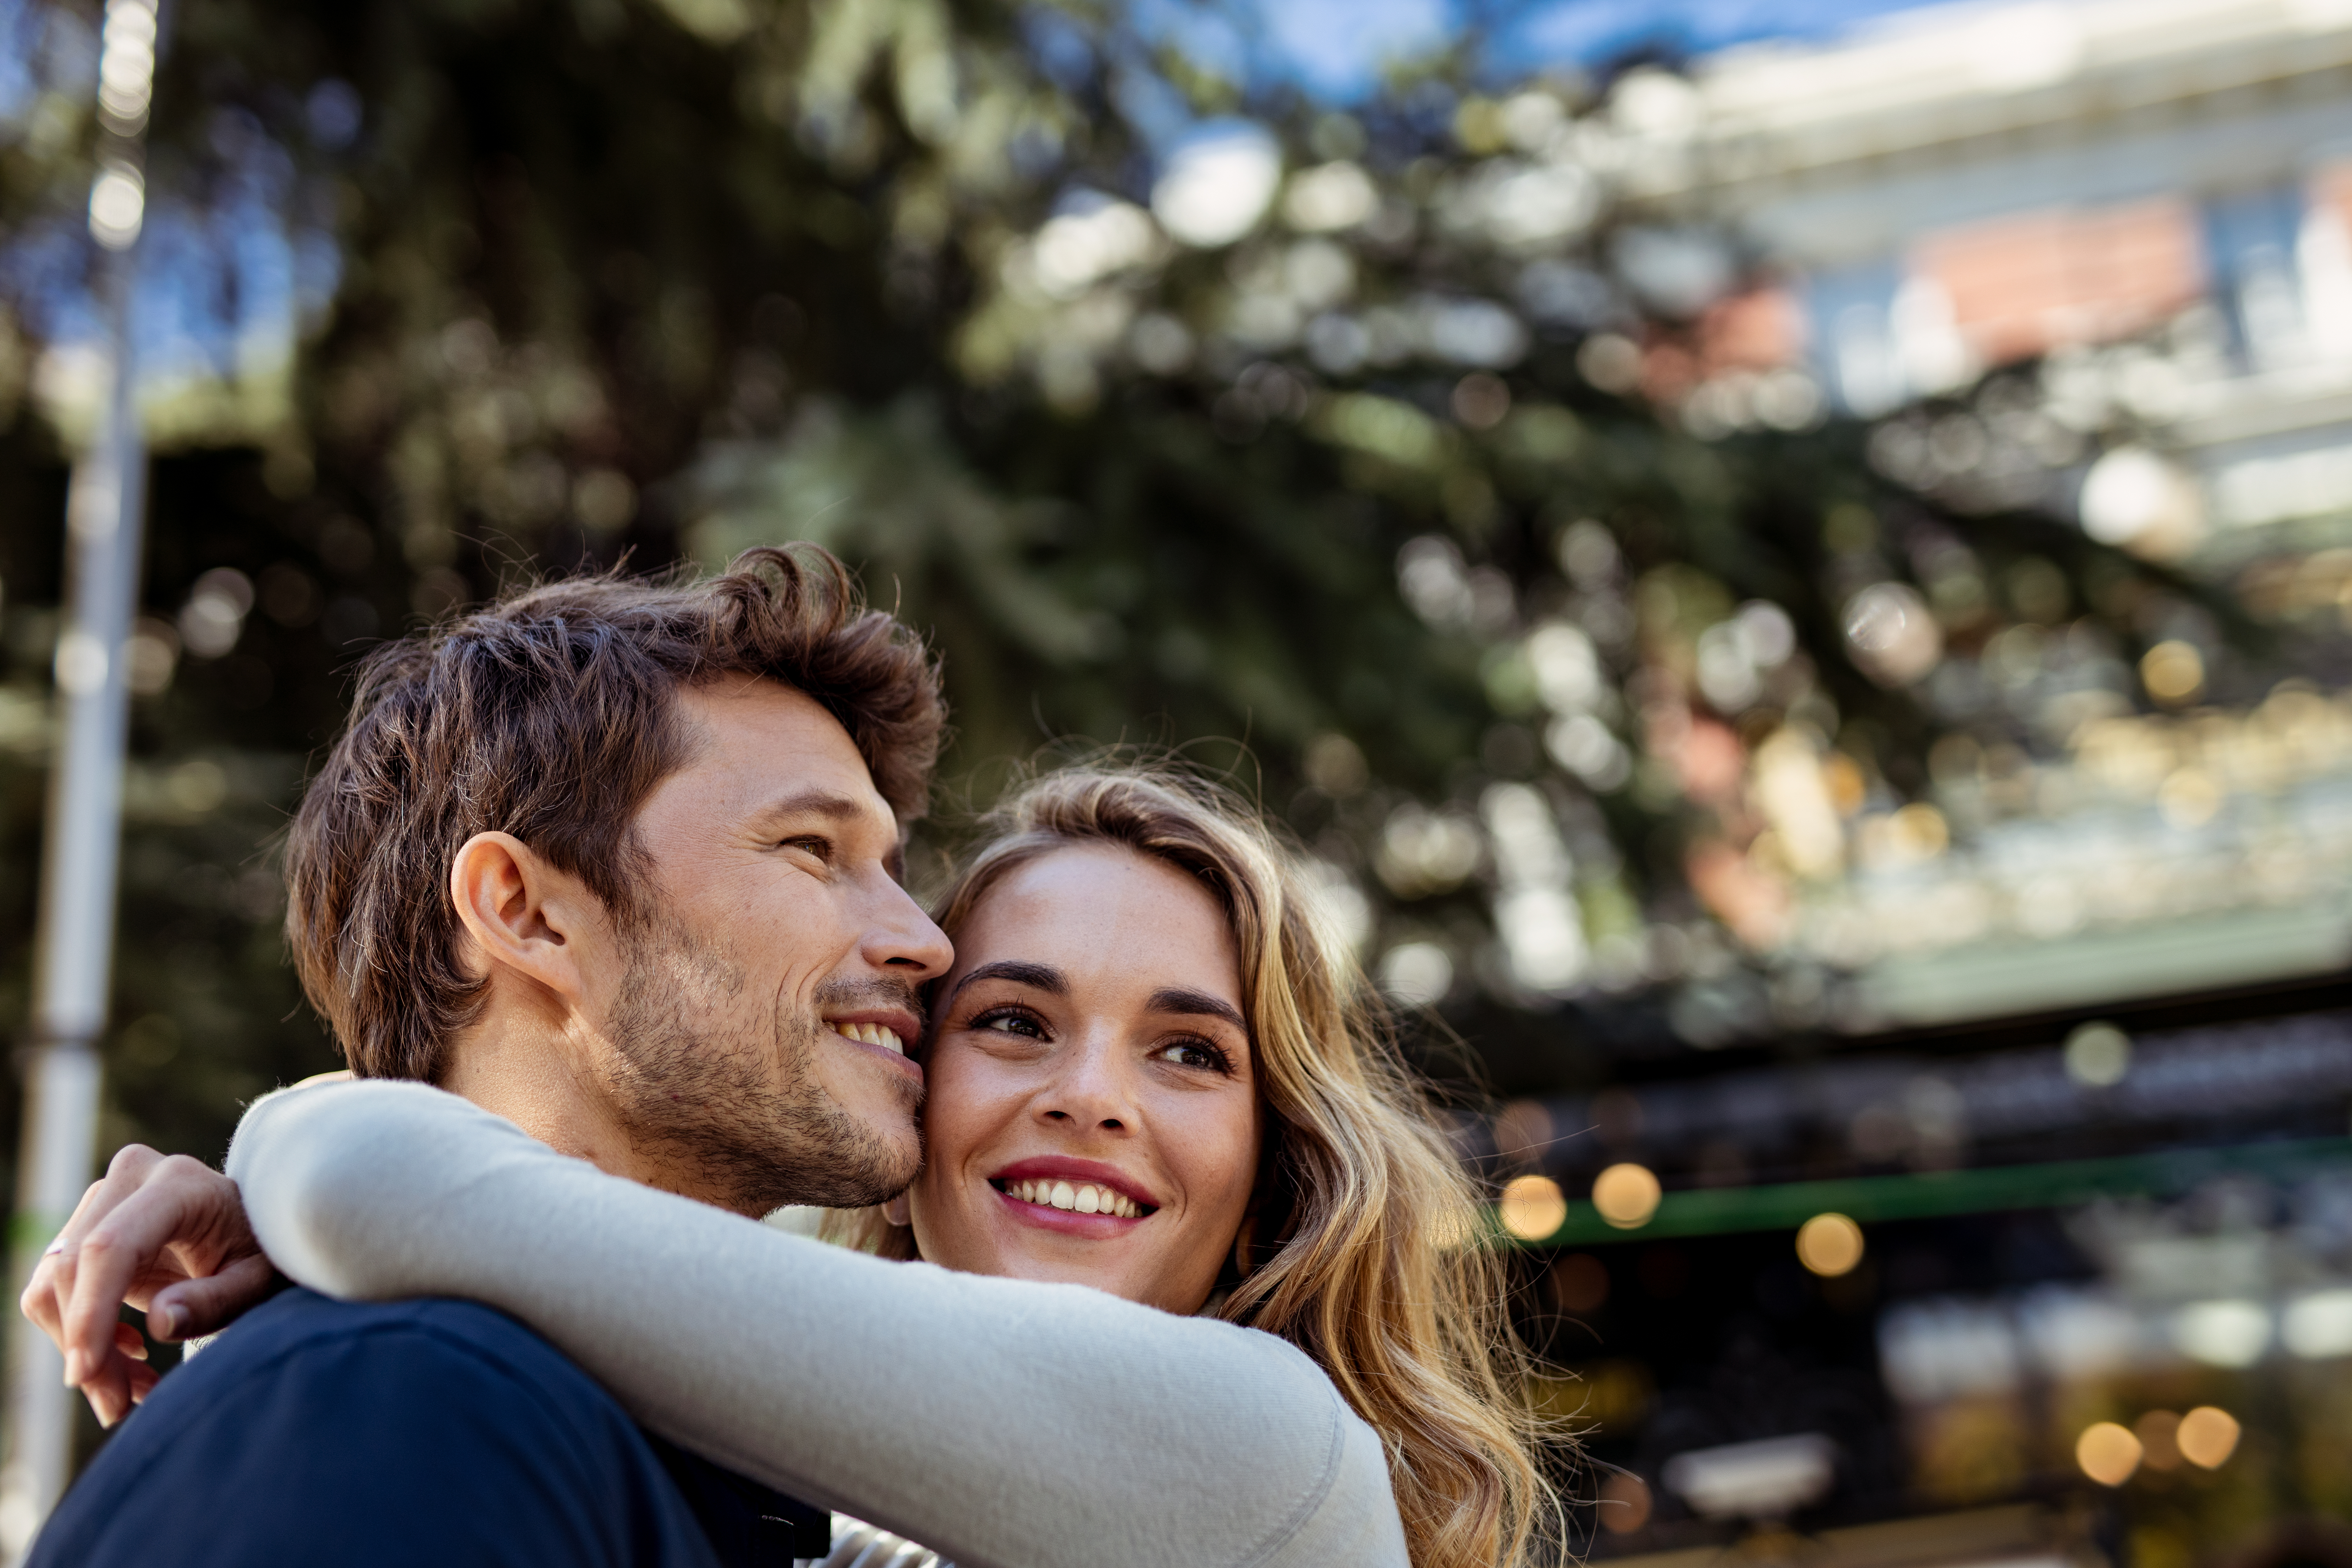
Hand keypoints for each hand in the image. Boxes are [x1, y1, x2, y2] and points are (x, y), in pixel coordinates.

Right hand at [20, 1144, 281, 1426]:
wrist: (260, 1228)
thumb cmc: (269, 1253)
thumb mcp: (260, 1282)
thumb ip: (217, 1300)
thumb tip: (161, 1324)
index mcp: (179, 1183)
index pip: (111, 1247)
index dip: (91, 1313)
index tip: (85, 1375)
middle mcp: (132, 1177)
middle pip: (73, 1268)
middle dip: (85, 1345)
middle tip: (117, 1405)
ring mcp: (105, 1197)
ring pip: (54, 1282)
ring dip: (80, 1346)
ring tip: (130, 1391)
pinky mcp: (88, 1225)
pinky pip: (56, 1287)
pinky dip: (79, 1333)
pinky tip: (128, 1357)